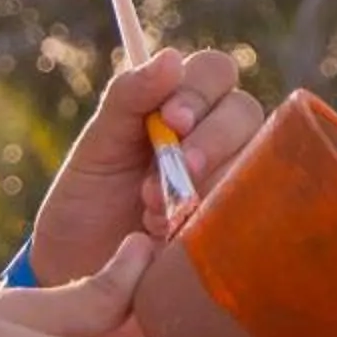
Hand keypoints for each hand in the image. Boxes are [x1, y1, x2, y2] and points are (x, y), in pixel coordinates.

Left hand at [29, 48, 265, 284]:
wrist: (78, 277)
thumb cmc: (86, 206)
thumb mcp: (96, 149)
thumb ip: (127, 100)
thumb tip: (170, 58)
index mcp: (180, 107)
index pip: (215, 72)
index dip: (201, 90)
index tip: (171, 120)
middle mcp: (216, 139)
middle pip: (245, 112)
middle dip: (211, 139)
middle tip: (175, 169)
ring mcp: (233, 183)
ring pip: (257, 161)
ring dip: (209, 183)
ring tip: (156, 212)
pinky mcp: (241, 228)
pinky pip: (257, 212)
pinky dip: (217, 221)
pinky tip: (176, 237)